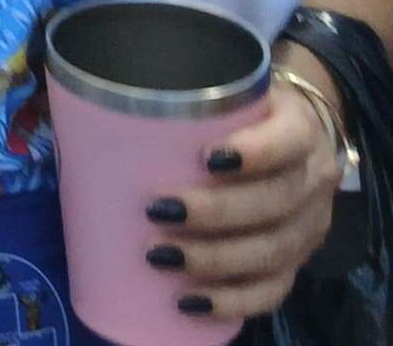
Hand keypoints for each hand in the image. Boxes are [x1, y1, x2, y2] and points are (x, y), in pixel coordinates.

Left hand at [144, 49, 345, 323]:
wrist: (293, 133)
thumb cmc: (239, 112)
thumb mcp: (225, 91)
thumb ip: (177, 96)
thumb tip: (77, 100)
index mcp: (301, 128)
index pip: (289, 140)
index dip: (256, 152)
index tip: (207, 157)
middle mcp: (315, 179)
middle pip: (275, 202)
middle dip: (216, 213)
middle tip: (157, 211)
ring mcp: (310, 225)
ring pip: (274, 251)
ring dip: (215, 260)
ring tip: (161, 257)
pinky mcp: (298, 261)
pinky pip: (274, 290)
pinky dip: (232, 301)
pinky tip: (190, 302)